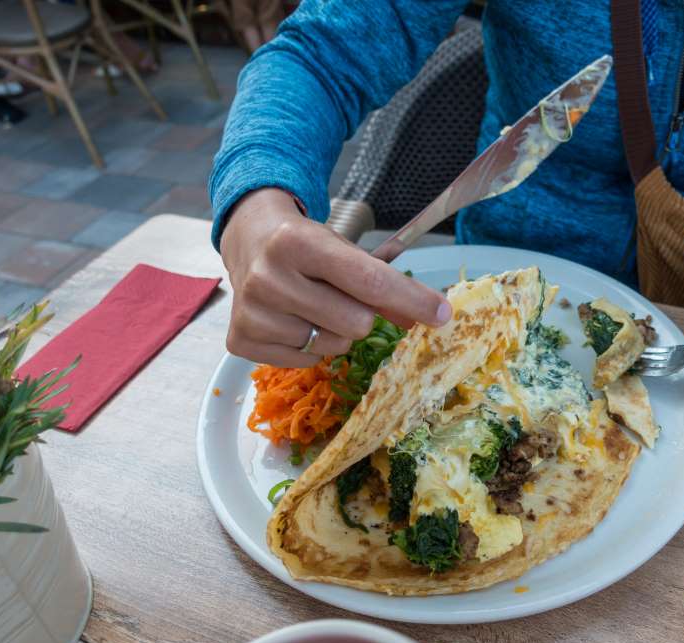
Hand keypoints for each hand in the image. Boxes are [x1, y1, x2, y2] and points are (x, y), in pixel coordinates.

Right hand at [220, 188, 451, 366]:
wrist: (249, 240)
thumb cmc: (306, 246)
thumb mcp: (344, 251)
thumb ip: (385, 284)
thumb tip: (431, 317)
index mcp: (297, 243)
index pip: (369, 281)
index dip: (411, 300)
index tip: (442, 314)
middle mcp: (268, 277)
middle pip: (356, 323)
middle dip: (363, 316)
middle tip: (343, 297)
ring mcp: (251, 312)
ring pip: (332, 346)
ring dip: (335, 332)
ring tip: (313, 306)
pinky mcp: (240, 340)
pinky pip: (306, 362)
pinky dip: (310, 347)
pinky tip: (293, 320)